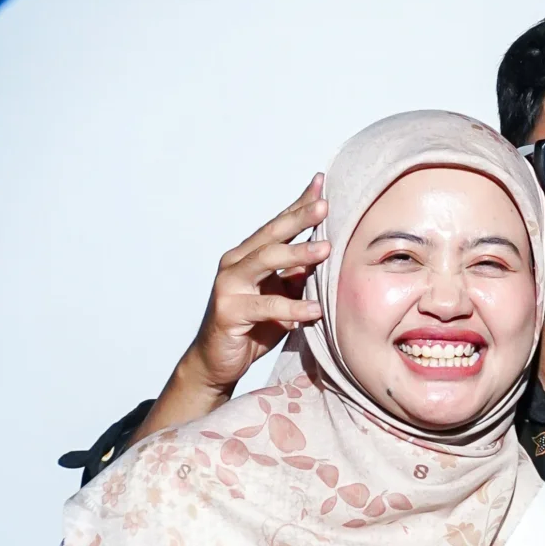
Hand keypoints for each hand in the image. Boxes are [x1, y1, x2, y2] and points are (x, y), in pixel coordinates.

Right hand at [137, 176, 330, 438]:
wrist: (217, 362)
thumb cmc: (252, 327)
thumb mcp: (280, 296)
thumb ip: (296, 274)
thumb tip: (326, 250)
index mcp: (247, 255)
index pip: (277, 224)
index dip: (299, 204)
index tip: (321, 183)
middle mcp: (235, 264)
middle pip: (271, 235)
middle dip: (299, 218)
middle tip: (325, 206)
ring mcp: (229, 286)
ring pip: (266, 262)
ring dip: (298, 254)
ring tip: (326, 249)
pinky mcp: (228, 312)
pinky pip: (266, 307)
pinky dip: (292, 308)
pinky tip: (315, 310)